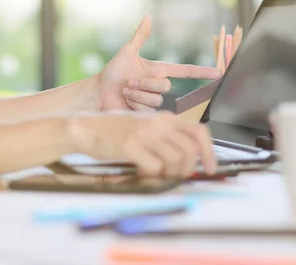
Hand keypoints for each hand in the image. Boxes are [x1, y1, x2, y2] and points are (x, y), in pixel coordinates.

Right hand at [67, 111, 216, 176]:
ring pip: (176, 160)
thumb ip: (164, 137)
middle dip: (188, 169)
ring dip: (170, 174)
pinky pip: (155, 167)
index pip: (199, 132)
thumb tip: (186, 158)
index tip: (210, 168)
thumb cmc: (112, 131)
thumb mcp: (143, 126)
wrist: (85, 128)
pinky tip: (141, 173)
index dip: (209, 153)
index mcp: (163, 117)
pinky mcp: (130, 145)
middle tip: (177, 177)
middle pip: (190, 150)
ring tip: (157, 175)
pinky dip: (152, 176)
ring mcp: (144, 133)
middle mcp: (157, 123)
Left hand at [98, 15, 220, 111]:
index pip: (185, 71)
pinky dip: (134, 105)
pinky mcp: (147, 114)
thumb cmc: (112, 73)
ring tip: (125, 92)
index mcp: (158, 70)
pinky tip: (126, 102)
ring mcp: (153, 100)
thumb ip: (140, 36)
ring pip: (157, 99)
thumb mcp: (126, 53)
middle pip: (166, 86)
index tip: (218, 73)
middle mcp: (158, 85)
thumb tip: (147, 16)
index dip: (201, 72)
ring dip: (137, 94)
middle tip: (128, 83)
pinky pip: (148, 110)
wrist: (100, 93)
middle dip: (145, 83)